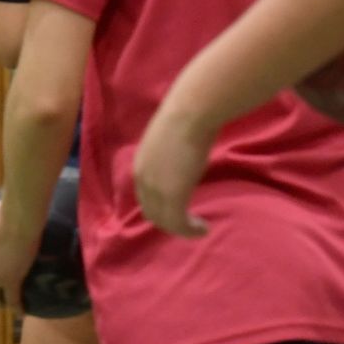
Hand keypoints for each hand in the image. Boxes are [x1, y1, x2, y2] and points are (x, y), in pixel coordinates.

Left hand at [134, 101, 212, 237]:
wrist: (191, 113)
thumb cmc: (186, 117)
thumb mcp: (169, 140)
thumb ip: (169, 154)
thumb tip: (183, 154)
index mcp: (140, 166)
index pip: (145, 196)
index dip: (160, 206)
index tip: (178, 210)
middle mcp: (143, 180)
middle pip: (152, 211)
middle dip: (169, 221)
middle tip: (189, 224)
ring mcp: (156, 189)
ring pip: (164, 220)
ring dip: (181, 228)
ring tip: (198, 229)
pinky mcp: (172, 196)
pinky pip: (178, 223)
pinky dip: (189, 230)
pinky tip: (203, 228)